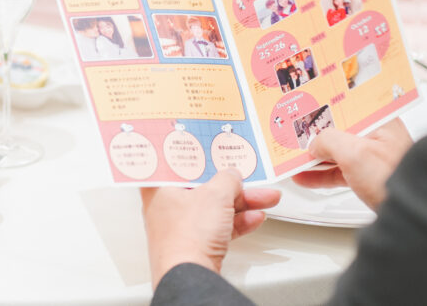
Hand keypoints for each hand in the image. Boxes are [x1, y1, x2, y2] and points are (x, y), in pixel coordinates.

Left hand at [140, 169, 280, 286]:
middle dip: (233, 184)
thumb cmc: (187, 236)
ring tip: (266, 198)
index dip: (199, 157)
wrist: (190, 276)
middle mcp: (166, 207)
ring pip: (214, 209)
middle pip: (203, 188)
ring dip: (242, 203)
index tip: (214, 151)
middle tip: (251, 178)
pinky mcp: (194, 246)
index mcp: (159, 188)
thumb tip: (232, 175)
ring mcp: (181, 228)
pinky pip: (218, 228)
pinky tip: (255, 218)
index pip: (179, 165)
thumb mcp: (215, 195)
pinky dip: (237, 222)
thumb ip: (227, 179)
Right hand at [293, 119, 412, 209]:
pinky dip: (321, 174)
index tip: (304, 111)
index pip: (346, 108)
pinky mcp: (368, 177)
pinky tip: (305, 176)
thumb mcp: (355, 153)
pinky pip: (339, 171)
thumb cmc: (395, 179)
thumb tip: (315, 143)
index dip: (324, 110)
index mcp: (380, 121)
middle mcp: (377, 136)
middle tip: (295, 136)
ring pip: (337, 152)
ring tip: (294, 158)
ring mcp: (372, 157)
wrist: (413, 215)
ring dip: (315, 156)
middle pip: (339, 130)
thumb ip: (329, 141)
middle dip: (316, 135)